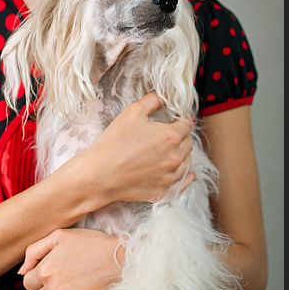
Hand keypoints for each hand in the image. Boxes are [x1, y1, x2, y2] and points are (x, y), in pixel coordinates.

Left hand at [18, 228, 123, 289]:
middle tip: (64, 277)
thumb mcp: (61, 236)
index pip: (27, 282)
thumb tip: (21, 271)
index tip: (51, 271)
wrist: (122, 260)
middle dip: (47, 288)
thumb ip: (35, 250)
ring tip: (71, 287)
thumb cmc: (92, 244)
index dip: (38, 276)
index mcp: (46, 269)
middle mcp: (54, 289)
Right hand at [76, 92, 194, 203]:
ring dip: (182, 154)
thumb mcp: (132, 112)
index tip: (174, 119)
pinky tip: (188, 174)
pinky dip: (185, 177)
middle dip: (181, 136)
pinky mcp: (163, 191)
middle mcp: (175, 157)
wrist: (100, 174)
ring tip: (170, 151)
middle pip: (188, 143)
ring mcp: (170, 176)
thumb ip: (152, 101)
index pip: (186, 124)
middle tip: (168, 134)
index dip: (179, 119)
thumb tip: (163, 98)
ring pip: (186, 162)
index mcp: (171, 136)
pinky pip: (181, 183)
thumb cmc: (114, 143)